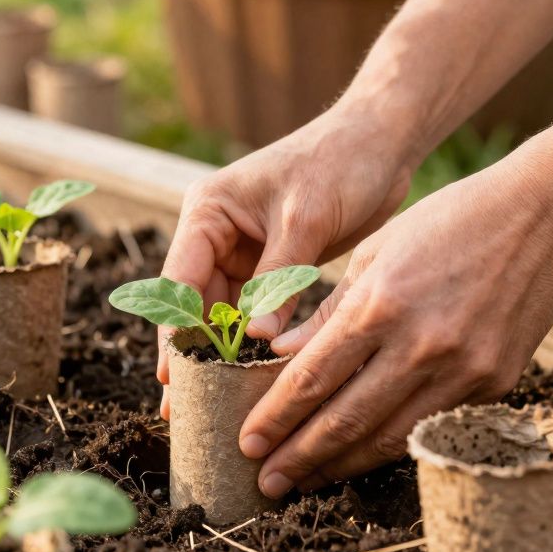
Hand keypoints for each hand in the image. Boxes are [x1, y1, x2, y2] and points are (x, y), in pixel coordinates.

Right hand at [157, 97, 419, 417]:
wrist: (380, 142)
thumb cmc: (339, 163)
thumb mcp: (304, 220)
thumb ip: (276, 279)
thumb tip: (253, 340)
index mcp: (208, 211)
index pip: (178, 280)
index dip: (174, 333)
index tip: (171, 378)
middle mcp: (216, 233)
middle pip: (193, 304)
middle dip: (192, 355)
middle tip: (182, 409)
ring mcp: (243, 251)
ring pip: (222, 314)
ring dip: (220, 355)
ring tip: (210, 405)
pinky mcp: (271, 266)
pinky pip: (254, 312)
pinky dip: (252, 343)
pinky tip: (250, 380)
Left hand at [237, 158, 552, 497]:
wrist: (544, 216)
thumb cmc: (448, 222)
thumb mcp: (375, 251)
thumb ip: (328, 310)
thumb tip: (281, 358)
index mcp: (379, 304)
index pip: (312, 379)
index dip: (275, 418)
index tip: (248, 442)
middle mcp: (419, 345)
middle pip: (344, 421)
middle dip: (298, 457)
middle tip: (266, 482)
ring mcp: (462, 370)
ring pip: (388, 438)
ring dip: (341, 465)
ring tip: (306, 480)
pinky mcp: (495, 383)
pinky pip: (431, 427)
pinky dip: (392, 446)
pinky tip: (363, 457)